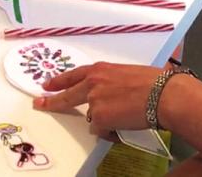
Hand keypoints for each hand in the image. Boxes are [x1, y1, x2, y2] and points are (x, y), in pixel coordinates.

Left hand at [34, 62, 169, 138]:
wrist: (162, 94)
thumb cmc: (153, 82)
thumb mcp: (126, 74)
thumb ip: (110, 82)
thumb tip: (110, 94)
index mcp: (99, 70)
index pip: (73, 75)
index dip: (59, 81)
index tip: (46, 85)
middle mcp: (92, 83)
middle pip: (66, 96)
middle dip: (51, 101)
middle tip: (39, 103)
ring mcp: (93, 101)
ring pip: (91, 117)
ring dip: (103, 120)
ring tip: (126, 116)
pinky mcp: (99, 117)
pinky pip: (101, 130)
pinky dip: (111, 131)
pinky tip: (125, 124)